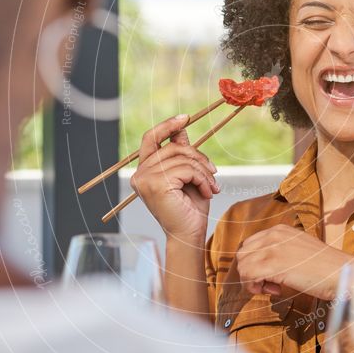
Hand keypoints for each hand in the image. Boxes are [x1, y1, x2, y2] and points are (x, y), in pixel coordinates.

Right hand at [130, 114, 218, 242]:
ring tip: (212, 186)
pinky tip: (207, 192)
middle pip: (172, 147)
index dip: (167, 125)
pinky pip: (186, 169)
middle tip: (214, 171)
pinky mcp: (157, 185)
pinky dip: (202, 179)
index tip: (186, 118)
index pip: (150, 138)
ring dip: (203, 171)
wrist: (189, 235)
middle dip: (198, 156)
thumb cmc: (189, 208)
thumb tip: (181, 130)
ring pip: (182, 158)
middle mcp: (140, 174)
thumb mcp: (187, 175)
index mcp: (144, 171)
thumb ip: (181, 154)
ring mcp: (146, 179)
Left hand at [235, 225, 351, 300]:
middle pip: (243, 254)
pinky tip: (275, 290)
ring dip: (253, 281)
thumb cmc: (324, 267)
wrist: (341, 273)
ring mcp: (273, 248)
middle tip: (269, 283)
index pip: (250, 245)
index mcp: (280, 230)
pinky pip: (248, 275)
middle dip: (251, 271)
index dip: (255, 262)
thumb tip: (263, 267)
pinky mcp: (274, 264)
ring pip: (243, 265)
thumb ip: (279, 252)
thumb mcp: (298, 249)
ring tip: (273, 287)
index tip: (270, 274)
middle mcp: (274, 235)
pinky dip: (255, 287)